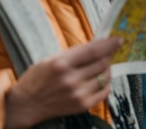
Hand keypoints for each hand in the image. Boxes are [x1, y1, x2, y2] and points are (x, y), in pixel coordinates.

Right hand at [4, 37, 121, 128]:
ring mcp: (78, 94)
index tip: (118, 39)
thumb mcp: (52, 59)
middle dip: (109, 55)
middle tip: (110, 51)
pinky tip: (99, 79)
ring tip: (102, 65)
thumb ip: (75, 53)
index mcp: (62, 64)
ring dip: (107, 68)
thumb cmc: (37, 78)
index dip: (108, 44)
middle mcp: (71, 79)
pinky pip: (104, 91)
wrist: (28, 104)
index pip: (93, 51)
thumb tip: (97, 44)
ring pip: (105, 76)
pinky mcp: (82, 105)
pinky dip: (106, 83)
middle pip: (102, 63)